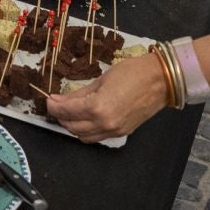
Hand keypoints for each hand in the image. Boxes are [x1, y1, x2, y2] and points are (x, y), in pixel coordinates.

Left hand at [43, 53, 171, 142]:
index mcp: (98, 108)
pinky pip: (97, 137)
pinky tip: (85, 118)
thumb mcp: (101, 79)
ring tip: (69, 112)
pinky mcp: (122, 133)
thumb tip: (59, 99)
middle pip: (72, 127)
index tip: (48, 100)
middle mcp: (105, 124)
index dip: (54, 106)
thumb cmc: (132, 73)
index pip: (67, 112)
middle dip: (61, 117)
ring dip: (72, 126)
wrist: (160, 81)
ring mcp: (114, 131)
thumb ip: (79, 93)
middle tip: (57, 105)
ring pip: (83, 136)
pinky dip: (87, 130)